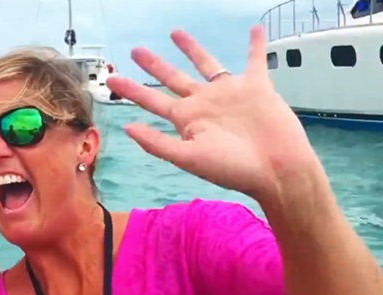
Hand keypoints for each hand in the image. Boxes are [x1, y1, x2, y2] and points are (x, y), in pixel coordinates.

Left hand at [107, 25, 324, 200]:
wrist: (276, 170)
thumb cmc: (233, 169)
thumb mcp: (189, 158)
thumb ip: (157, 143)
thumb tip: (127, 128)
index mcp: (187, 120)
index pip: (152, 100)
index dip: (132, 90)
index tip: (113, 80)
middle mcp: (204, 103)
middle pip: (173, 78)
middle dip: (154, 65)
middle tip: (136, 51)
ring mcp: (228, 94)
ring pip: (206, 64)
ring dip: (192, 49)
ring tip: (176, 33)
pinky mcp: (256, 87)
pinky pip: (255, 60)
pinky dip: (256, 45)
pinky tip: (255, 29)